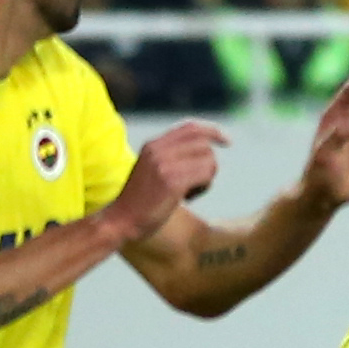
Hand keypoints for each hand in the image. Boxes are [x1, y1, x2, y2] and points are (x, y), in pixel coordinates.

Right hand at [110, 119, 230, 236]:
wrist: (121, 221)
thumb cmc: (140, 201)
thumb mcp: (151, 169)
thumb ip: (170, 156)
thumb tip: (205, 148)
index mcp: (153, 145)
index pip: (190, 127)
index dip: (212, 131)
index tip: (227, 141)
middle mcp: (158, 150)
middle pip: (204, 144)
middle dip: (210, 163)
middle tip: (200, 182)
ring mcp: (164, 164)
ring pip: (208, 159)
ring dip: (207, 178)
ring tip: (190, 192)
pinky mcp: (172, 181)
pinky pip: (205, 175)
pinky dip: (204, 187)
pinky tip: (188, 198)